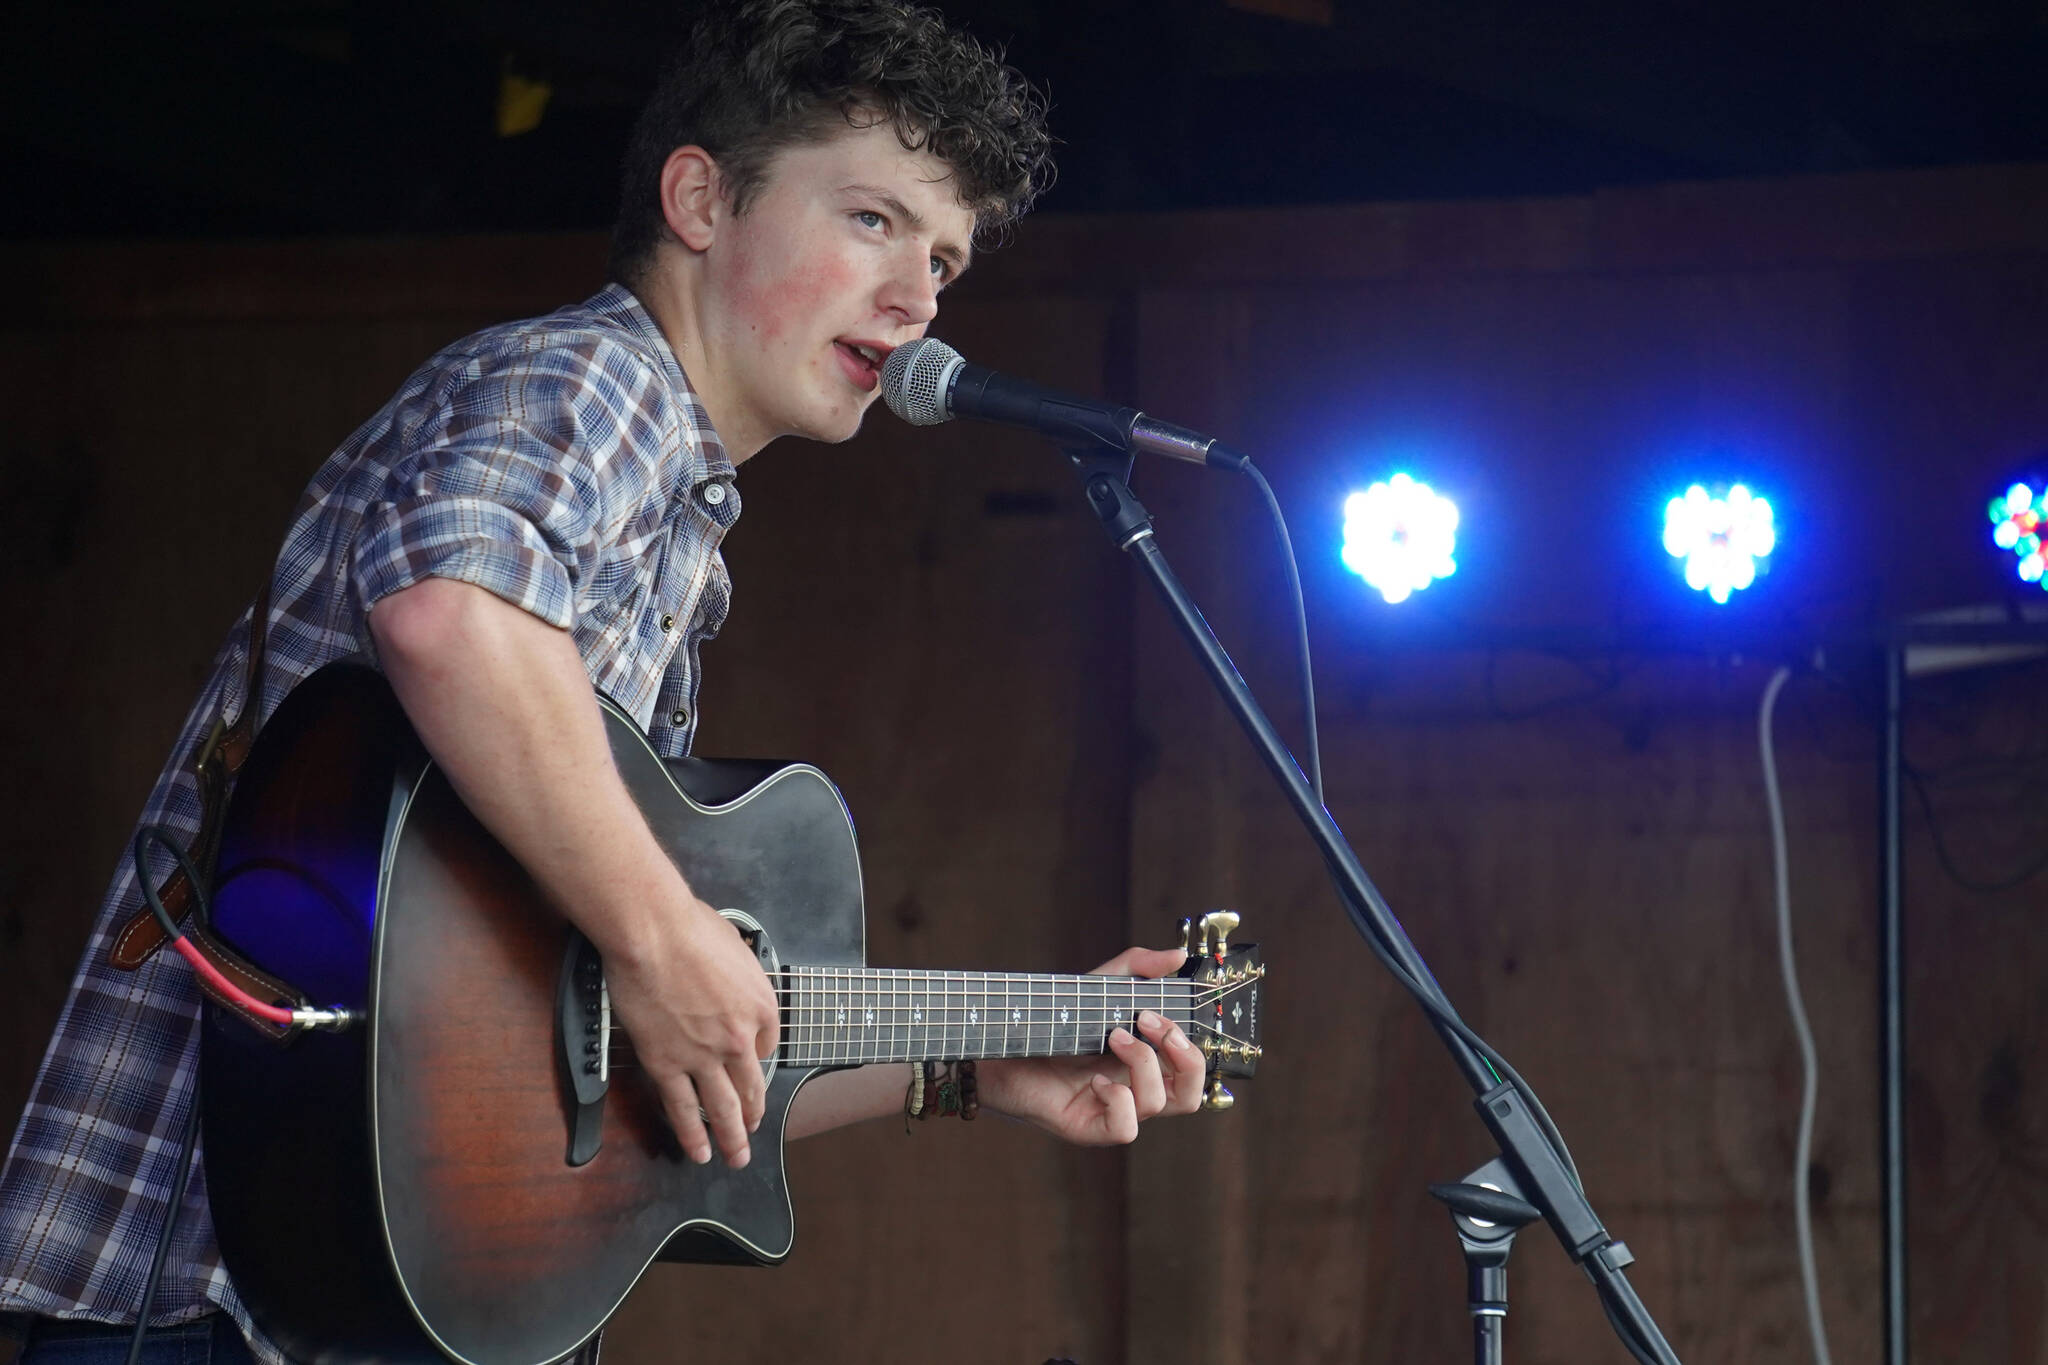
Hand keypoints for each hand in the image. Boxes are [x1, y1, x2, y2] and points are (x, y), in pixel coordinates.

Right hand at [600, 896, 780, 1168]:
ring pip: (722, 1108)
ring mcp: (703, 1056)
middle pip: (752, 1087)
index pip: (766, 1044)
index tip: (747, 1065)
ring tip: (735, 1158)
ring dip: (731, 1138)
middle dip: (753, 1116)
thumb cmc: (690, 928)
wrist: (654, 933)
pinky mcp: (666, 1064)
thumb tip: (731, 982)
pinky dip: (691, 1134)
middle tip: (752, 1134)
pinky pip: (683, 1108)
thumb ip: (740, 975)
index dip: (755, 1057)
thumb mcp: (736, 946)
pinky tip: (698, 1151)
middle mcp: (740, 1038)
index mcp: (762, 1006)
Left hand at [977, 946, 1205, 1144]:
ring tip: (1111, 1036)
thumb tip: (1178, 957)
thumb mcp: (1098, 987)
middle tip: (1149, 1023)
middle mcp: (1133, 1091)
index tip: (1156, 1011)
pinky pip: (1126, 1128)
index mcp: (1143, 1064)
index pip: (1191, 1070)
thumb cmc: (1051, 1021)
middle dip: (1184, 1056)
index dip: (1189, 1043)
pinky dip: (1117, 1099)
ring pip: (1160, 1104)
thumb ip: (1138, 967)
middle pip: (1192, 1095)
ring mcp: (1112, 1112)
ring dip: (1142, 1062)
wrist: (1000, 1044)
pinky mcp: (1088, 1128)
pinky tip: (1094, 1080)